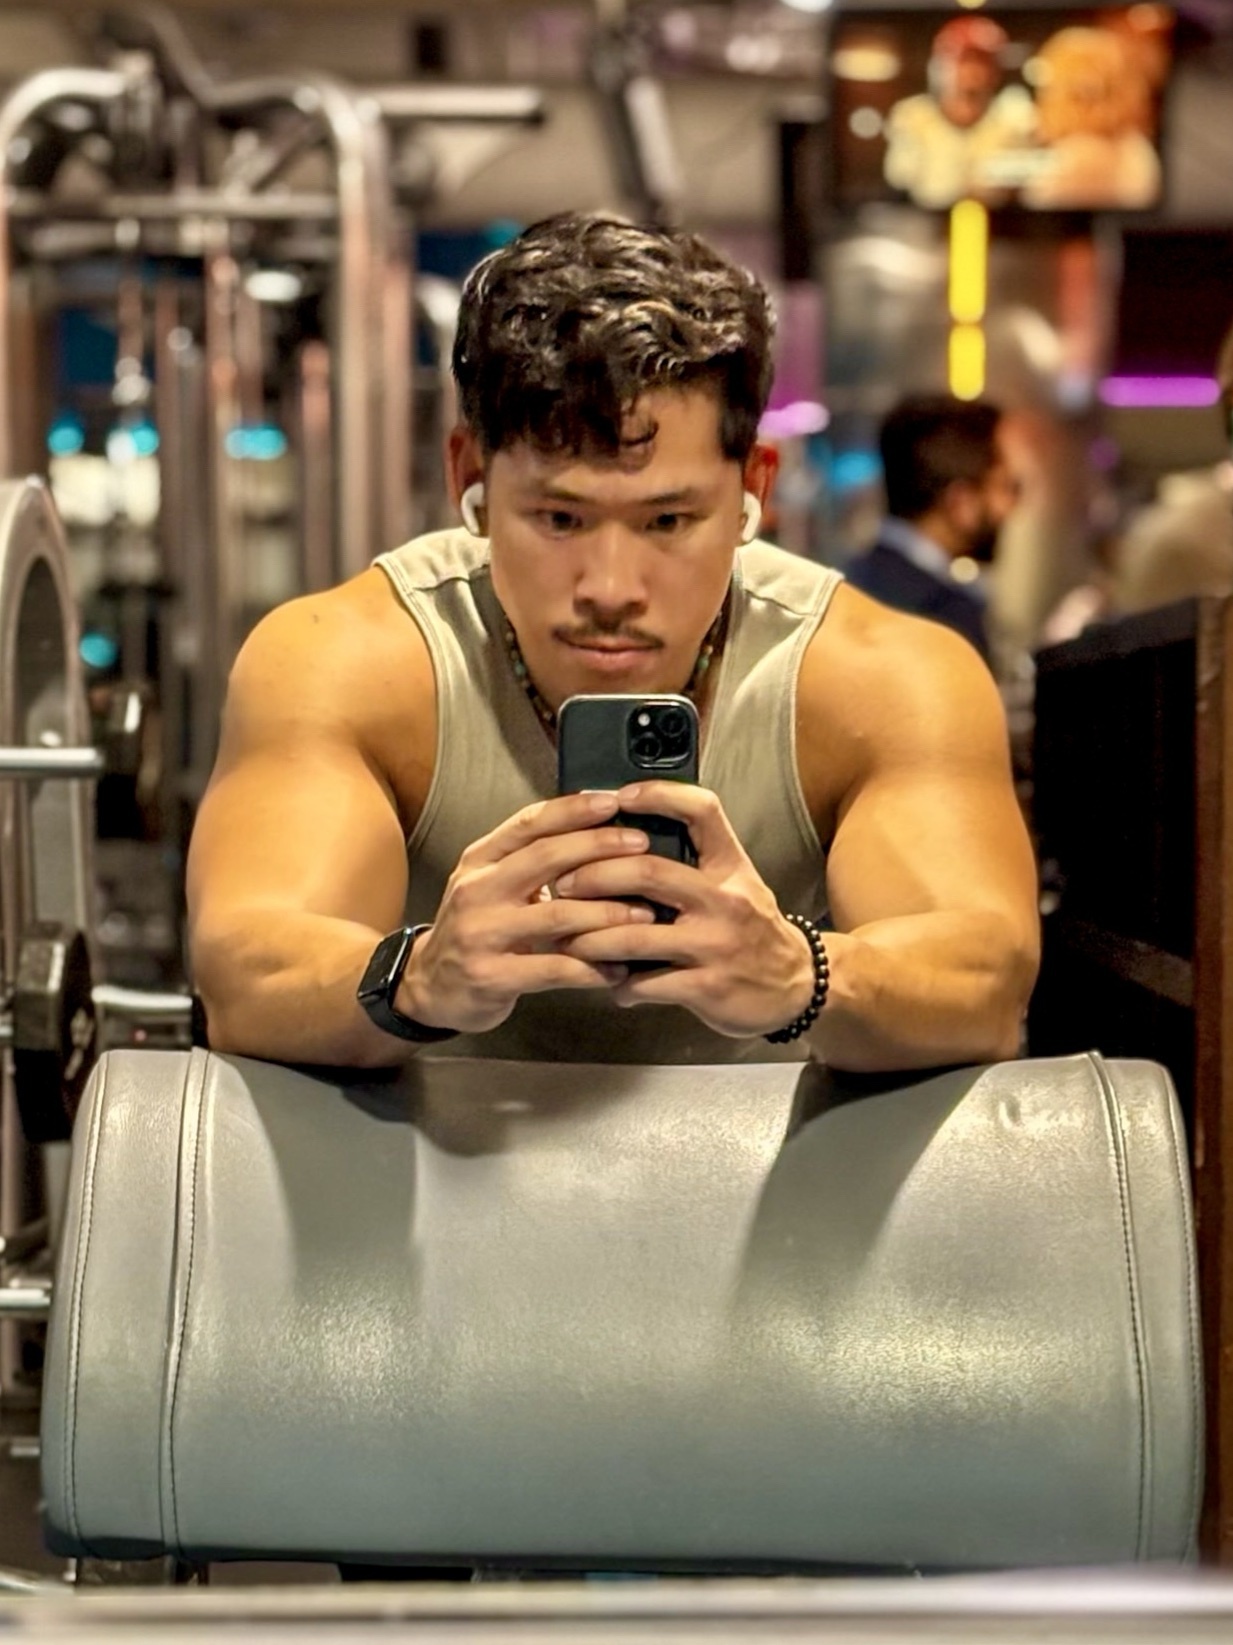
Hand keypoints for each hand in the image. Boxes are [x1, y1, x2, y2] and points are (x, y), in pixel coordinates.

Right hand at [397, 791, 657, 1034]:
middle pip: (546, 857)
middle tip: (643, 846)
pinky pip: (553, 969)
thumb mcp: (492, 884)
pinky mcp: (490, 976)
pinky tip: (618, 970)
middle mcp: (477, 889)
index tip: (614, 801)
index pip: (530, 822)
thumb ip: (532, 860)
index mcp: (480, 859)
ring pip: (557, 915)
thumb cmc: (477, 929)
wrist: (429, 986)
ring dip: (608, 913)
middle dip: (601, 848)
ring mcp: (481, 934)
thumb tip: (597, 830)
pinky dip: (592, 969)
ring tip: (645, 914)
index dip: (574, 809)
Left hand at [554, 782, 815, 1038]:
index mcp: (731, 865)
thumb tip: (624, 837)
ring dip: (591, 937)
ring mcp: (717, 944)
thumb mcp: (736, 883)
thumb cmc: (751, 929)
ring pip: (635, 933)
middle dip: (595, 875)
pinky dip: (620, 984)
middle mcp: (726, 898)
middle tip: (564, 884)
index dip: (659, 795)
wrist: (797, 986)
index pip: (701, 811)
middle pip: (649, 871)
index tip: (619, 796)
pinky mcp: (708, 987)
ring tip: (568, 937)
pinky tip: (609, 981)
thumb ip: (693, 862)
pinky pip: (647, 983)